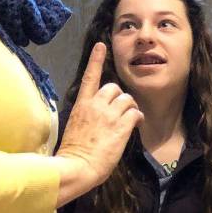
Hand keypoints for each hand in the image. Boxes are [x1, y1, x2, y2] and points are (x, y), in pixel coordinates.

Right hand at [54, 43, 142, 206]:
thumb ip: (87, 116)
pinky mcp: (121, 125)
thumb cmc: (73, 153)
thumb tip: (98, 117)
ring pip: (127, 99)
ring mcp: (108, 115)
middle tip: (120, 111)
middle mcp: (95, 105)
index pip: (90, 77)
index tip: (102, 45)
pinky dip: (138, 118)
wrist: (75, 167)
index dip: (96, 60)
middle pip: (114, 87)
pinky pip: (135, 113)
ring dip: (130, 107)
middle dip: (120, 97)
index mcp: (81, 105)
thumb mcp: (75, 127)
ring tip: (128, 120)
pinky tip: (136, 125)